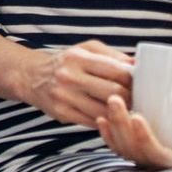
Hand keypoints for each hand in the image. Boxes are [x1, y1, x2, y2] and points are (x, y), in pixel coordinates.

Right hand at [19, 39, 134, 127]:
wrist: (31, 76)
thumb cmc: (66, 62)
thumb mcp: (86, 49)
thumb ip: (113, 55)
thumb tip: (139, 64)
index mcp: (78, 57)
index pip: (119, 71)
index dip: (135, 80)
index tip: (140, 84)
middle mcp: (69, 76)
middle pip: (115, 93)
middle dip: (130, 98)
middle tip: (136, 99)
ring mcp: (64, 96)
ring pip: (105, 112)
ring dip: (120, 113)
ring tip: (125, 110)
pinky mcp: (62, 113)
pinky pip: (93, 122)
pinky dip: (105, 121)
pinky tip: (109, 117)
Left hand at [97, 94, 171, 171]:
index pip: (153, 155)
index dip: (142, 138)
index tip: (137, 117)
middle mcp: (155, 167)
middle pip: (131, 149)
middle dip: (120, 124)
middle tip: (114, 98)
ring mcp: (145, 161)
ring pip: (122, 147)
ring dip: (112, 126)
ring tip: (109, 102)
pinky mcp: (139, 153)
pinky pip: (119, 148)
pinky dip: (108, 136)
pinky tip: (100, 119)